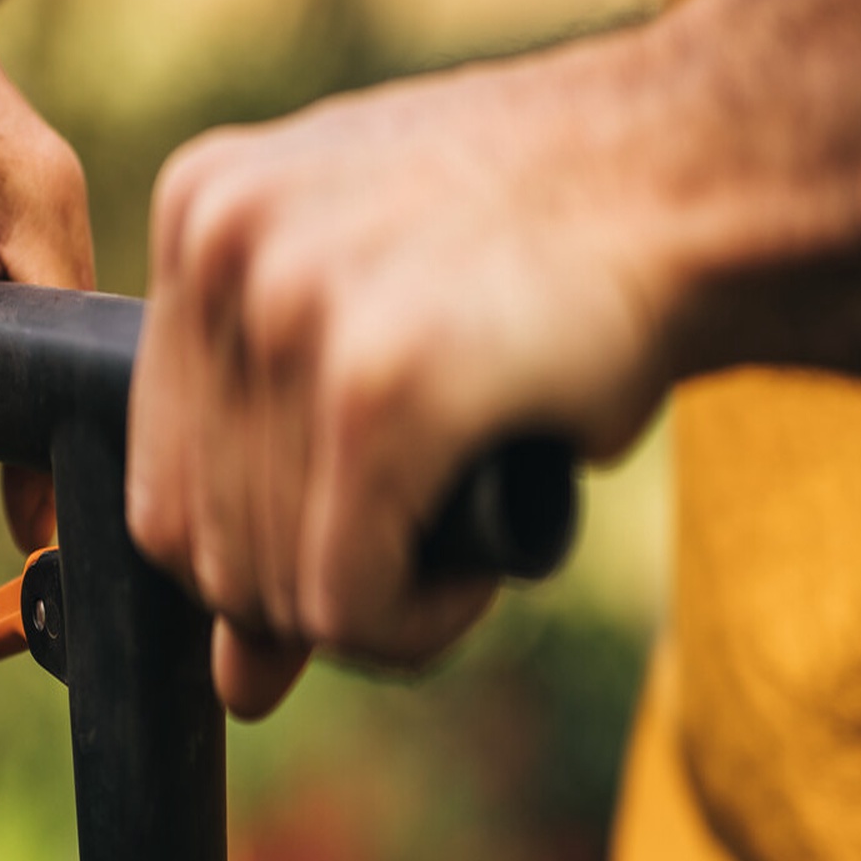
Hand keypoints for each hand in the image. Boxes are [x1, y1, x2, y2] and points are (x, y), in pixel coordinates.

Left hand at [126, 31, 675, 718]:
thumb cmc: (549, 256)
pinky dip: (416, 626)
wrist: (705, 178)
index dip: (252, 554)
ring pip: (269, 588)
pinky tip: (481, 569)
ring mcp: (294, 310)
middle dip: (313, 585)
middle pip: (199, 547)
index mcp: (199, 215)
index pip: (155, 481)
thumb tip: (233, 682)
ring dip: (377, 607)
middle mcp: (223, 246)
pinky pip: (347, 606)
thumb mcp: (379, 334)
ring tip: (466, 524)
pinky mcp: (380, 390)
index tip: (351, 536)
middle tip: (428, 537)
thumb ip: (280, 484)